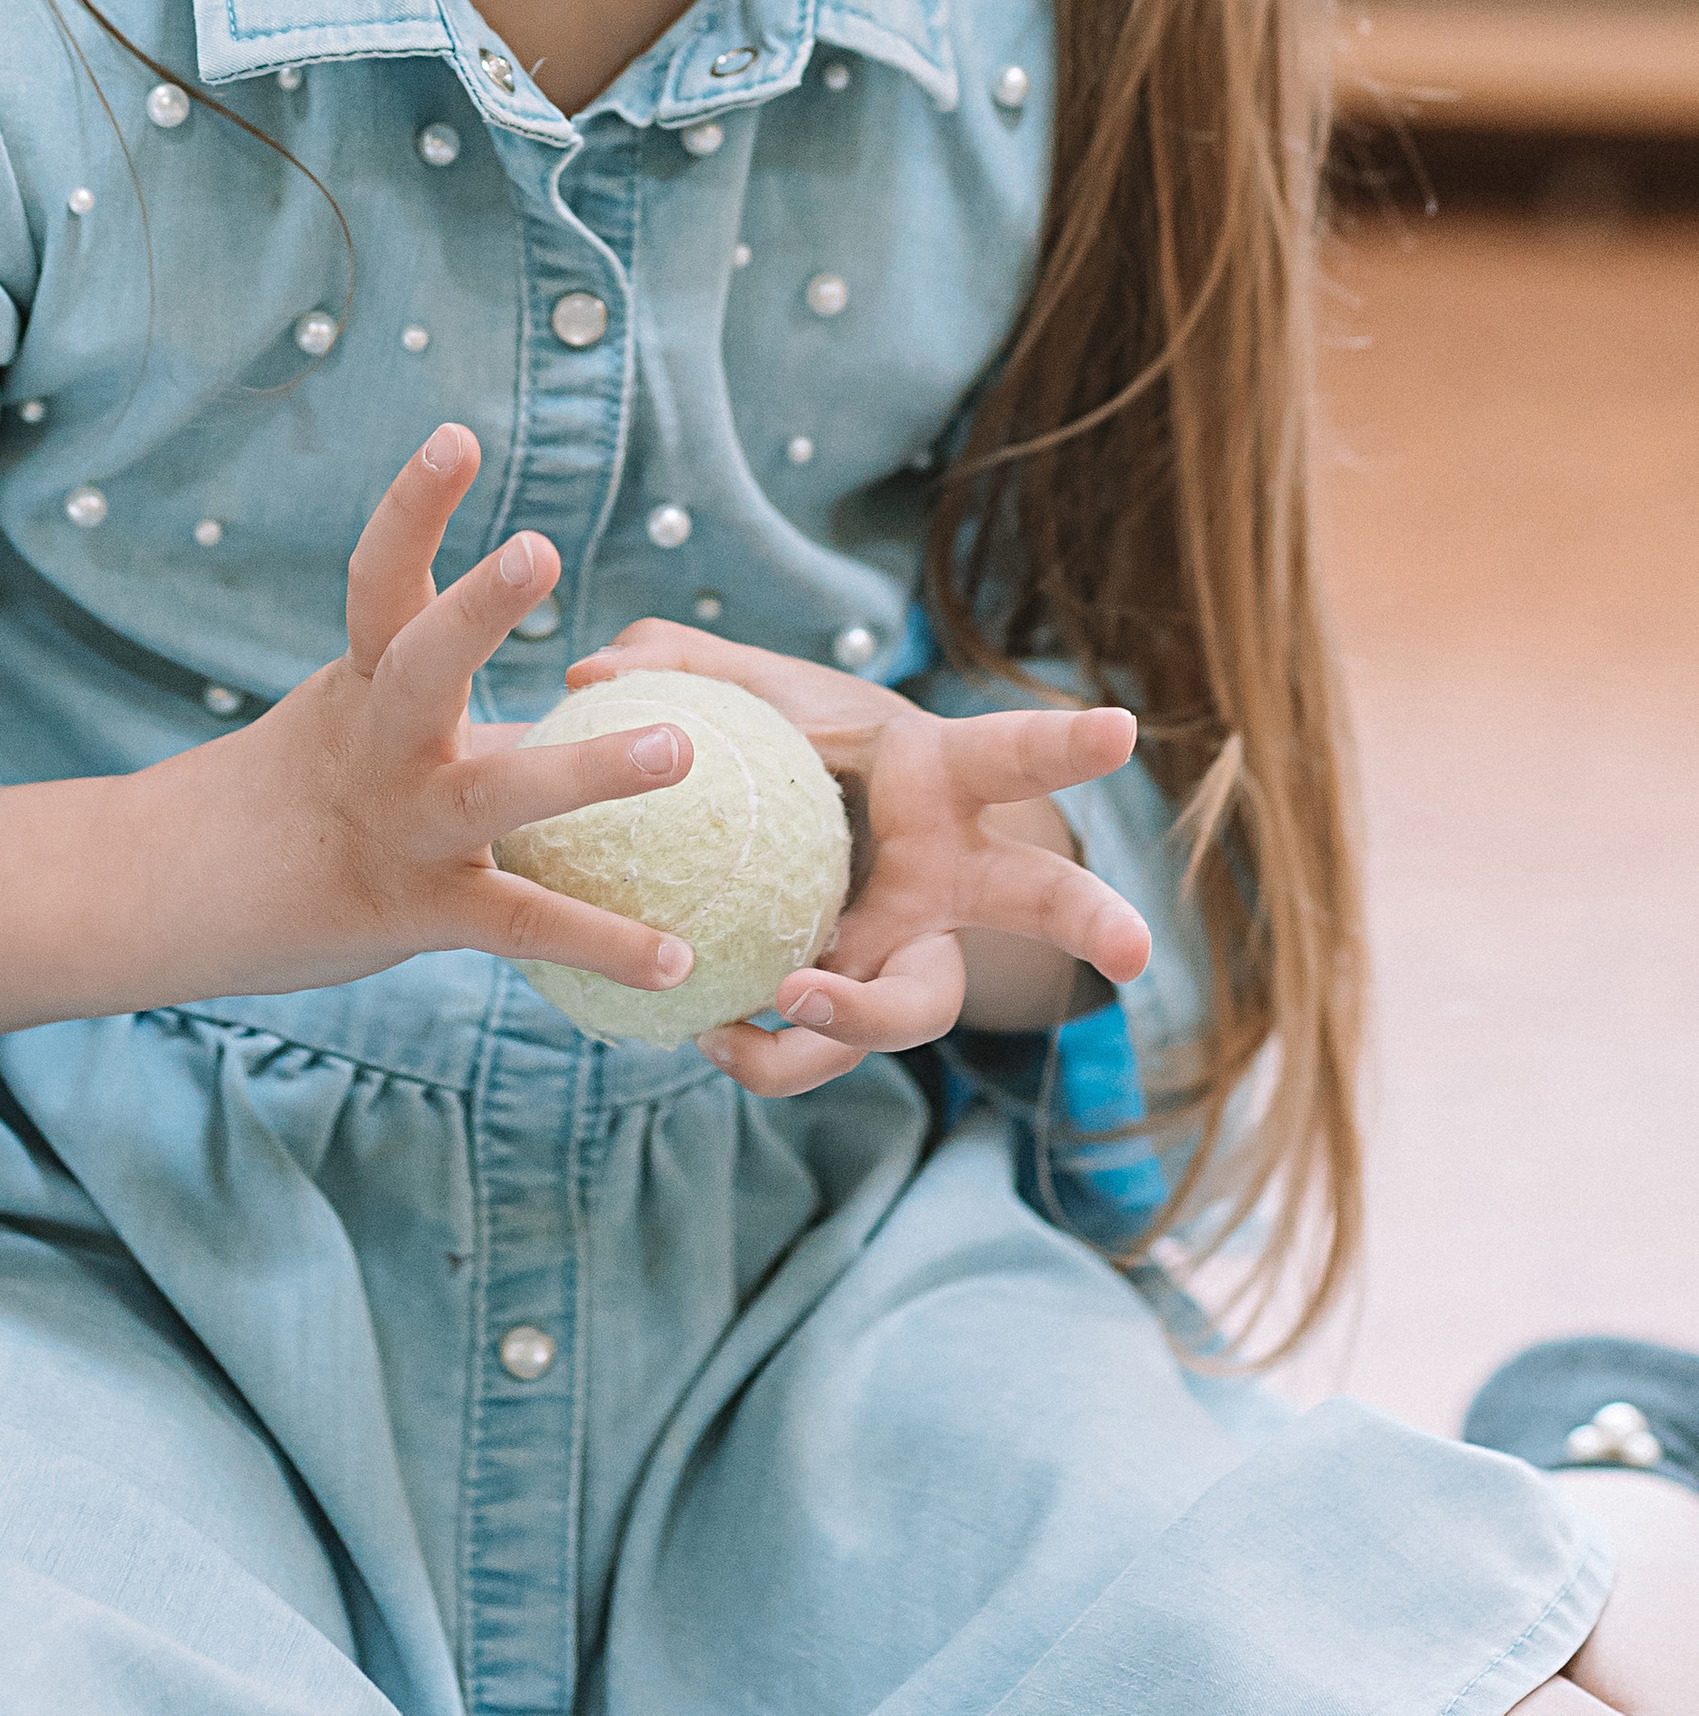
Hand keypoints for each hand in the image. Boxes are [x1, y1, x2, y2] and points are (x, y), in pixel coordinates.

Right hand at [194, 428, 710, 1003]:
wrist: (173, 897)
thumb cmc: (291, 799)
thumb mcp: (353, 724)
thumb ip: (448, 704)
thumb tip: (564, 694)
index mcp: (360, 682)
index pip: (381, 577)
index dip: (414, 505)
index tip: (456, 436)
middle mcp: (377, 744)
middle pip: (420, 661)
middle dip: (474, 605)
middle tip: (538, 549)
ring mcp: (399, 828)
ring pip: (493, 794)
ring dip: (588, 770)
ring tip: (680, 747)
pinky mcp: (418, 913)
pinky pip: (522, 925)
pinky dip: (606, 942)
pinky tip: (680, 962)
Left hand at [568, 622, 1151, 1098]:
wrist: (799, 855)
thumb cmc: (800, 751)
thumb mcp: (760, 696)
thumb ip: (684, 669)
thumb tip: (586, 672)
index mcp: (944, 782)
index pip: (1016, 755)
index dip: (1069, 744)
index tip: (1124, 728)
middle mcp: (956, 883)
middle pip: (1039, 906)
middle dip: (1089, 921)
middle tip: (1135, 951)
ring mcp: (914, 957)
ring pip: (913, 1010)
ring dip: (857, 1021)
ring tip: (793, 1004)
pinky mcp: (856, 1015)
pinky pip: (820, 1051)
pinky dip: (767, 1051)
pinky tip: (708, 1035)